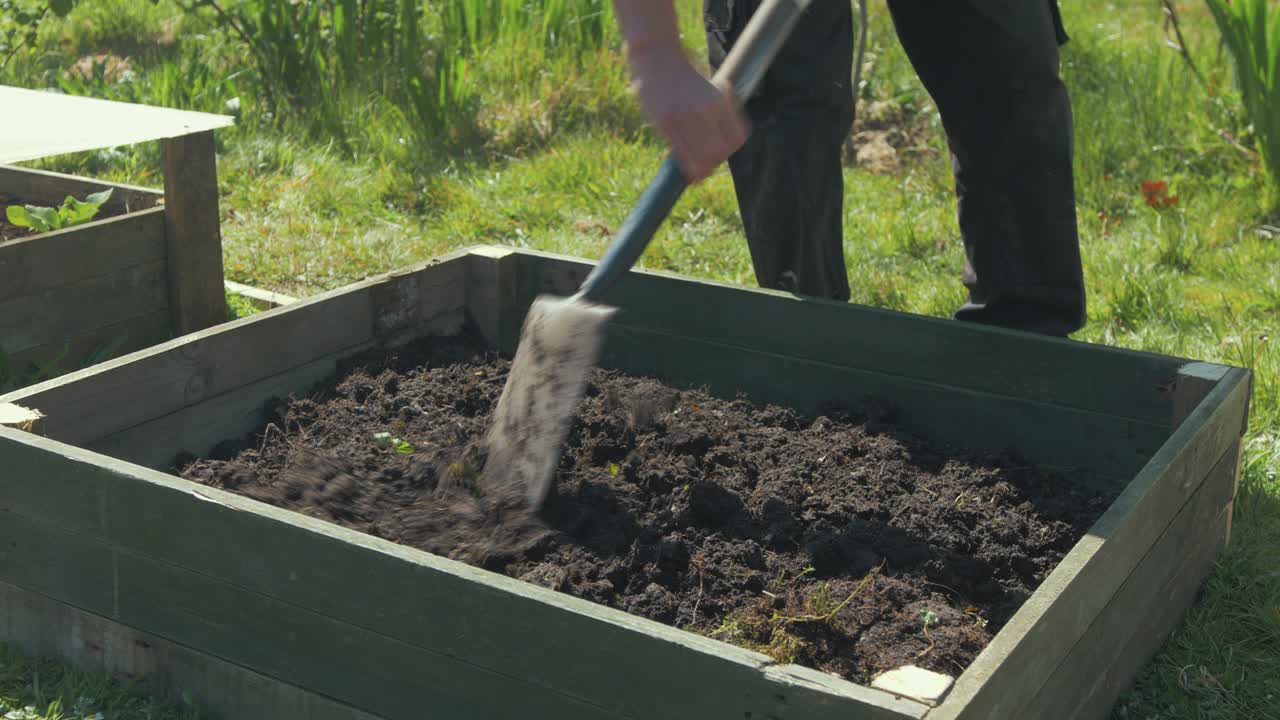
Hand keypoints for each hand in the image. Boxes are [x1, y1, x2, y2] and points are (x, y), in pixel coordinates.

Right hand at [628, 47, 748, 182]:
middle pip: (720, 151)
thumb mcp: (710, 84)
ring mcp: (683, 117)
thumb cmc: (684, 69)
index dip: (731, 150)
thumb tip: (726, 135)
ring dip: (702, 170)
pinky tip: (684, 167)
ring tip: (697, 172)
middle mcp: (704, 109)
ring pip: (702, 157)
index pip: (736, 137)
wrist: (656, 54)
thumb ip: (720, 107)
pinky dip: (685, 165)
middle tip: (709, 166)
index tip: (723, 152)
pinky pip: (680, 152)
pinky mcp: (665, 122)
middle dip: (716, 162)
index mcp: (719, 99)